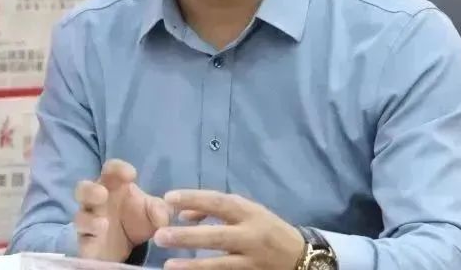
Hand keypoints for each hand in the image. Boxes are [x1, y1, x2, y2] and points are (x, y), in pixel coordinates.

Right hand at [73, 159, 170, 261]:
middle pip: (83, 189)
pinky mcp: (87, 241)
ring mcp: (89, 221)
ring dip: (90, 219)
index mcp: (113, 185)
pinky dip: (91, 236)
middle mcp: (97, 201)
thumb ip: (159, 210)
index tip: (132, 175)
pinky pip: (83, 238)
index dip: (118, 168)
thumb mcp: (154, 213)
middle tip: (103, 194)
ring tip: (104, 223)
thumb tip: (163, 217)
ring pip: (80, 216)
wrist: (130, 246)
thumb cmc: (138, 218)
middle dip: (90, 190)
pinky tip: (102, 233)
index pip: (110, 169)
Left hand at [152, 190, 304, 269]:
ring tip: (168, 264)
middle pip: (216, 235)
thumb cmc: (268, 229)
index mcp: (249, 212)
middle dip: (187, 236)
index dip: (194, 198)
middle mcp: (250, 235)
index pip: (219, 202)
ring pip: (219, 264)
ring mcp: (250, 260)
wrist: (300, 258)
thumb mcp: (248, 212)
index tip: (169, 198)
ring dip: (192, 265)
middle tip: (160, 235)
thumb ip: (218, 211)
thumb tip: (183, 214)